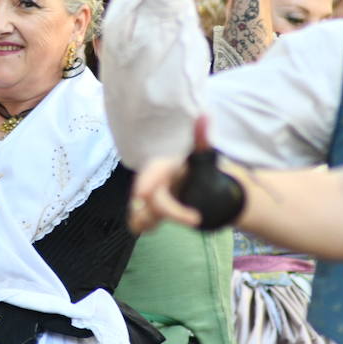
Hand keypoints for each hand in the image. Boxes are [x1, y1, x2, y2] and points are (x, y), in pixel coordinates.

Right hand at [129, 115, 237, 231]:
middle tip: (196, 219)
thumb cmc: (198, 168)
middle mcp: (149, 181)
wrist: (198, 185)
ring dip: (153, 221)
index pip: (151, 172)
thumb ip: (202, 138)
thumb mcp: (204, 155)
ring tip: (183, 220)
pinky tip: (164, 224)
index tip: (141, 194)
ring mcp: (146, 198)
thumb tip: (205, 116)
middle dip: (171, 211)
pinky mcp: (146, 212)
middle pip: (149, 200)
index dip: (145, 181)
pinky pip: (137, 224)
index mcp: (162, 165)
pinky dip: (148, 227)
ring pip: (137, 214)